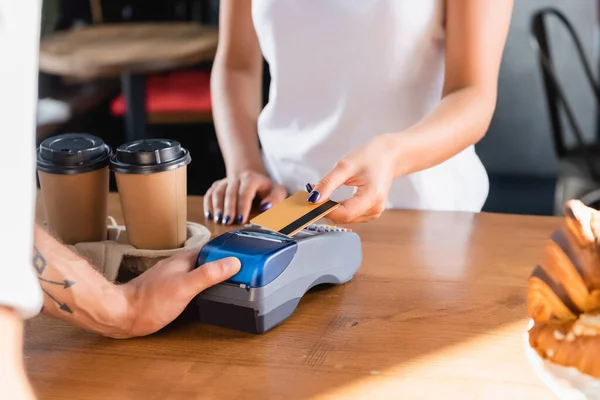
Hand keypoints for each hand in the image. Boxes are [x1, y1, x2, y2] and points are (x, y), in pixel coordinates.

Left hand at [116, 252, 240, 337]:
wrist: (121, 315)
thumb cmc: (149, 302)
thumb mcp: (185, 287)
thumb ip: (208, 274)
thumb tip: (233, 262)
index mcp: (183, 260)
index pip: (211, 249)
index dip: (228, 250)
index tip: (244, 254)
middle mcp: (178, 265)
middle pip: (206, 259)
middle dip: (222, 262)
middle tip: (240, 270)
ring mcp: (171, 277)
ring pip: (197, 271)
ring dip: (211, 274)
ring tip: (227, 280)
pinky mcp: (166, 290)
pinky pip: (189, 282)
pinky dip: (201, 285)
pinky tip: (204, 294)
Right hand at [204, 171, 286, 224]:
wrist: (253, 178)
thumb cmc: (267, 189)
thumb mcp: (277, 192)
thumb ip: (275, 199)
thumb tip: (265, 207)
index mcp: (251, 178)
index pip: (245, 192)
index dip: (242, 206)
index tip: (241, 219)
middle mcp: (237, 178)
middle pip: (229, 192)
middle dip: (228, 208)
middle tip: (227, 222)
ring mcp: (225, 181)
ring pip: (217, 192)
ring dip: (217, 207)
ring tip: (218, 220)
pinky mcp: (218, 185)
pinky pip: (210, 193)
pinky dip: (208, 204)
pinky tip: (209, 215)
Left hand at [307, 134, 396, 222]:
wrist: (391, 155)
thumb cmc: (373, 156)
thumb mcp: (345, 166)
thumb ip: (328, 183)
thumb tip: (313, 198)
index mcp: (372, 197)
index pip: (344, 214)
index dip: (325, 210)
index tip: (311, 202)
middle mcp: (375, 209)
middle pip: (344, 218)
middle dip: (327, 209)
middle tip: (314, 196)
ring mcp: (374, 212)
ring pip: (346, 219)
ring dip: (332, 210)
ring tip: (325, 195)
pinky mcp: (371, 211)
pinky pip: (351, 215)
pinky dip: (340, 209)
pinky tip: (334, 199)